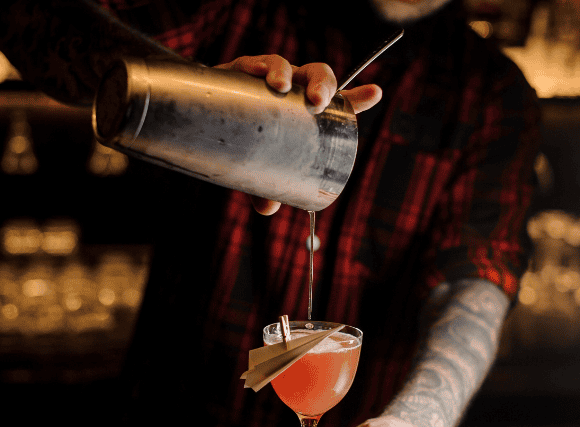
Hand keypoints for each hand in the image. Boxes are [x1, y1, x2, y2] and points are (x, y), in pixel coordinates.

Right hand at [215, 54, 381, 214]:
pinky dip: (258, 66)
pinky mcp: (239, 74)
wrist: (205, 121)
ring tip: (281, 86)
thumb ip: (267, 188)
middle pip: (317, 77)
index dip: (358, 97)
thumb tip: (266, 209)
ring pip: (285, 66)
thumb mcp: (261, 170)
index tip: (374, 93)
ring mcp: (266, 79)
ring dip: (286, 72)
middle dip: (322, 85)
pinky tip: (260, 74)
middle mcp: (291, 90)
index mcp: (306, 111)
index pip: (337, 103)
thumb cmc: (245, 145)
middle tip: (317, 103)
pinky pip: (251, 63)